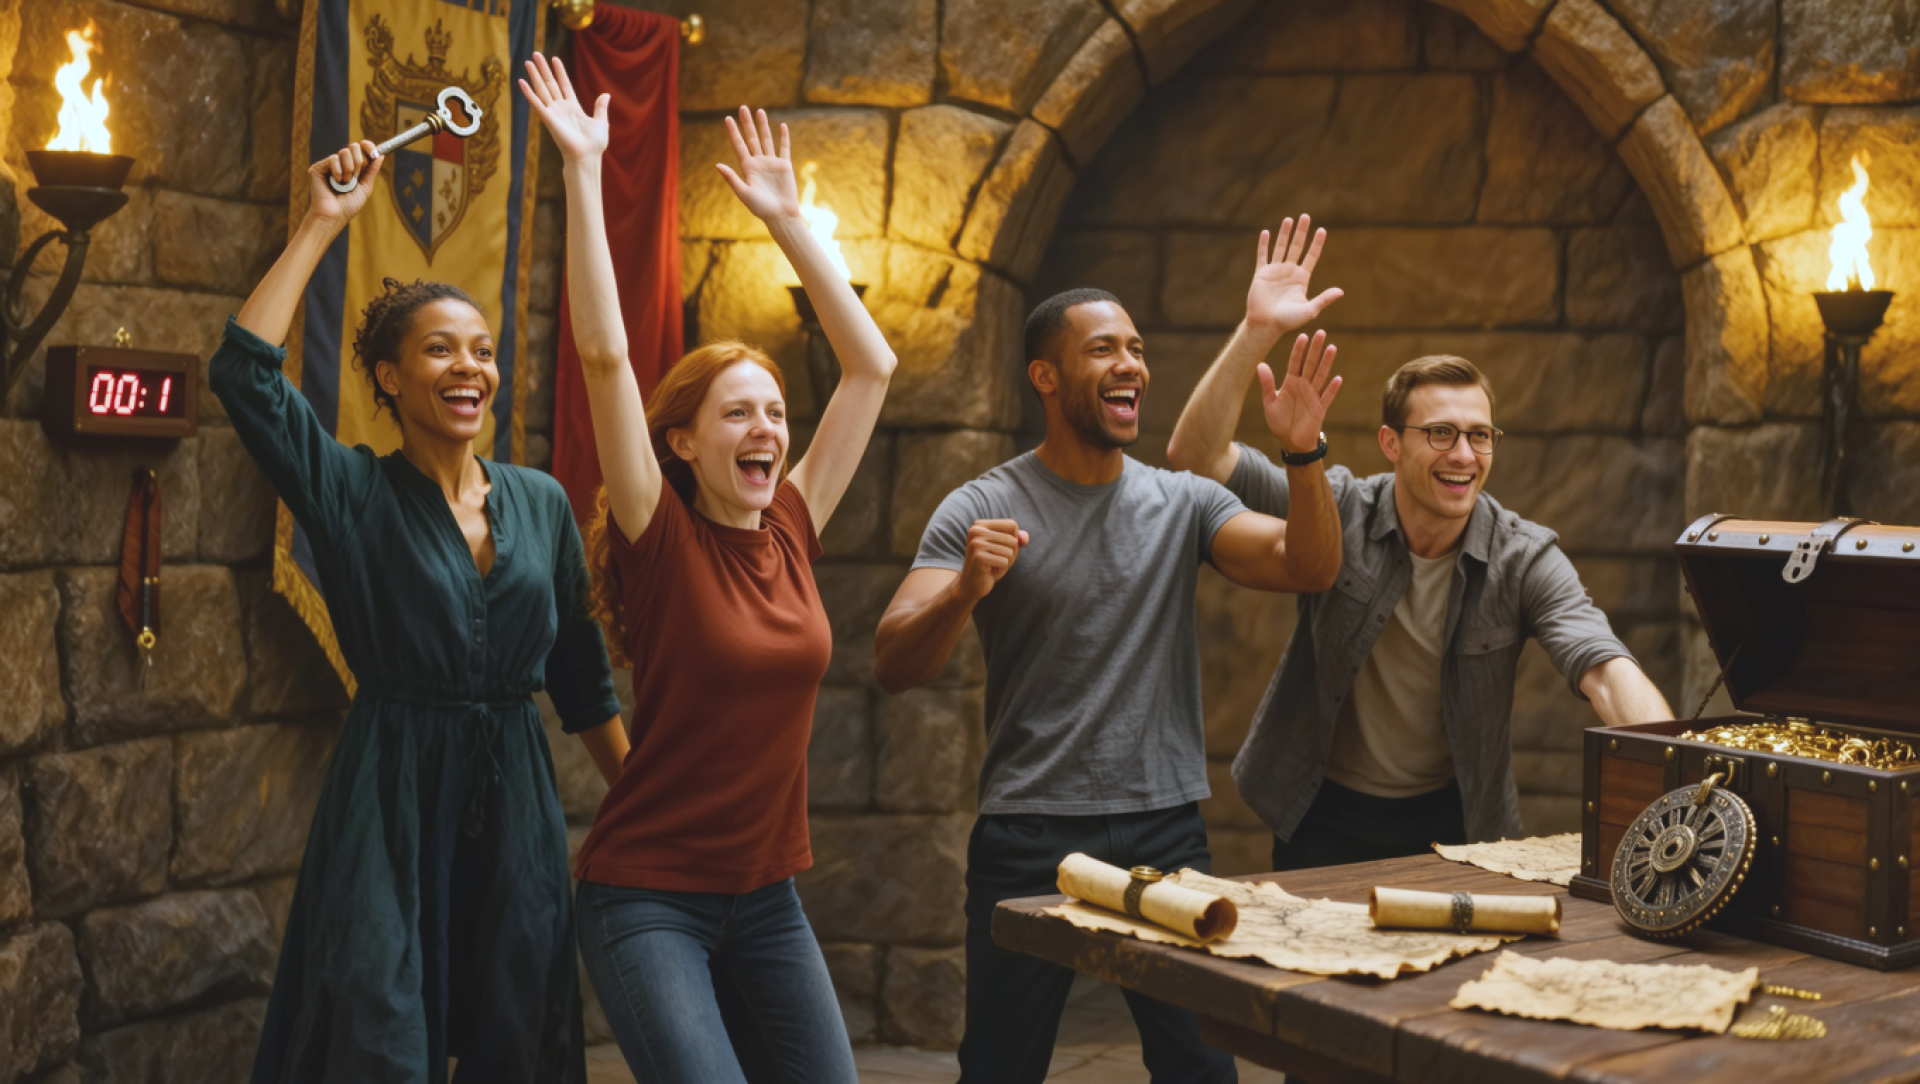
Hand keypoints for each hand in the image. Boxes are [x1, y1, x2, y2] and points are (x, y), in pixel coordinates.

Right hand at [305, 141, 381, 226]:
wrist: (334, 215)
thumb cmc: (349, 205)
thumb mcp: (365, 187)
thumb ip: (372, 171)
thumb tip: (381, 156)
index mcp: (353, 167)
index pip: (361, 149)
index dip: (368, 146)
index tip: (374, 152)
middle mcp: (342, 164)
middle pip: (353, 147)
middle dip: (359, 161)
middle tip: (355, 176)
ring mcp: (330, 165)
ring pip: (344, 152)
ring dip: (349, 170)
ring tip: (344, 183)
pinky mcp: (319, 167)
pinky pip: (333, 159)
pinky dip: (338, 171)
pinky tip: (335, 182)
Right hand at [519, 52, 608, 163]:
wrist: (586, 157)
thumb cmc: (594, 144)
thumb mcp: (601, 122)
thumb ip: (600, 108)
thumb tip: (606, 95)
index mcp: (574, 107)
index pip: (565, 85)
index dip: (560, 72)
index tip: (555, 59)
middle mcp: (561, 108)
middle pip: (550, 84)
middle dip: (544, 69)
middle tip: (536, 54)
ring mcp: (553, 112)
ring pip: (542, 89)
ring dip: (535, 75)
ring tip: (528, 61)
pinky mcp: (547, 118)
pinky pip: (536, 103)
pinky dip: (528, 93)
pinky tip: (521, 82)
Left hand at [716, 106, 799, 221]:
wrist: (780, 215)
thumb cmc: (761, 208)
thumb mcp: (744, 193)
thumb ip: (732, 178)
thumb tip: (717, 165)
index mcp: (747, 168)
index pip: (739, 145)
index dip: (733, 132)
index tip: (727, 118)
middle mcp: (759, 162)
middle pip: (751, 138)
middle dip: (747, 123)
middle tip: (743, 107)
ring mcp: (772, 163)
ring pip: (766, 139)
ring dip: (763, 126)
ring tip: (760, 111)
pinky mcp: (784, 166)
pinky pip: (784, 148)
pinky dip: (783, 137)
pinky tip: (782, 126)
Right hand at [956, 519, 1027, 602]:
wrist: (970, 584)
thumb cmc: (990, 564)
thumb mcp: (1005, 549)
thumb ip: (1017, 540)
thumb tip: (1025, 539)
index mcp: (980, 525)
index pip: (1012, 525)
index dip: (1013, 540)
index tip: (998, 549)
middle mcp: (976, 530)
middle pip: (1013, 540)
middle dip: (1009, 554)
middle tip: (994, 560)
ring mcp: (976, 543)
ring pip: (1010, 552)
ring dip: (1005, 563)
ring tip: (992, 565)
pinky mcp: (979, 557)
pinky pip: (1004, 562)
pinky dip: (1001, 569)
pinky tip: (989, 571)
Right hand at [1245, 215, 1341, 336]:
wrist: (1266, 325)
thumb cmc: (1288, 321)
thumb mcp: (1309, 310)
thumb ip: (1324, 299)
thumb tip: (1341, 292)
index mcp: (1302, 278)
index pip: (1311, 256)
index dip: (1317, 243)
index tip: (1322, 230)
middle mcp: (1289, 272)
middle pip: (1297, 247)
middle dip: (1301, 232)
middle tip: (1305, 216)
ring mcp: (1275, 271)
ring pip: (1281, 247)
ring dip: (1284, 233)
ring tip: (1289, 219)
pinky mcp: (1261, 274)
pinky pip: (1263, 256)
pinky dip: (1264, 244)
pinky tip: (1266, 232)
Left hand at [1258, 331, 1341, 456]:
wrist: (1291, 441)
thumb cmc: (1280, 421)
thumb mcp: (1270, 403)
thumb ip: (1267, 385)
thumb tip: (1260, 364)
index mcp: (1291, 383)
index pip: (1295, 362)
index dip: (1299, 350)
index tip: (1303, 336)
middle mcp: (1304, 386)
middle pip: (1311, 364)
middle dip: (1316, 349)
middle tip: (1321, 332)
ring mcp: (1313, 396)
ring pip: (1321, 376)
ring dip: (1326, 363)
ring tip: (1332, 348)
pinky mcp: (1320, 409)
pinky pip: (1327, 397)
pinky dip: (1332, 389)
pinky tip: (1337, 379)